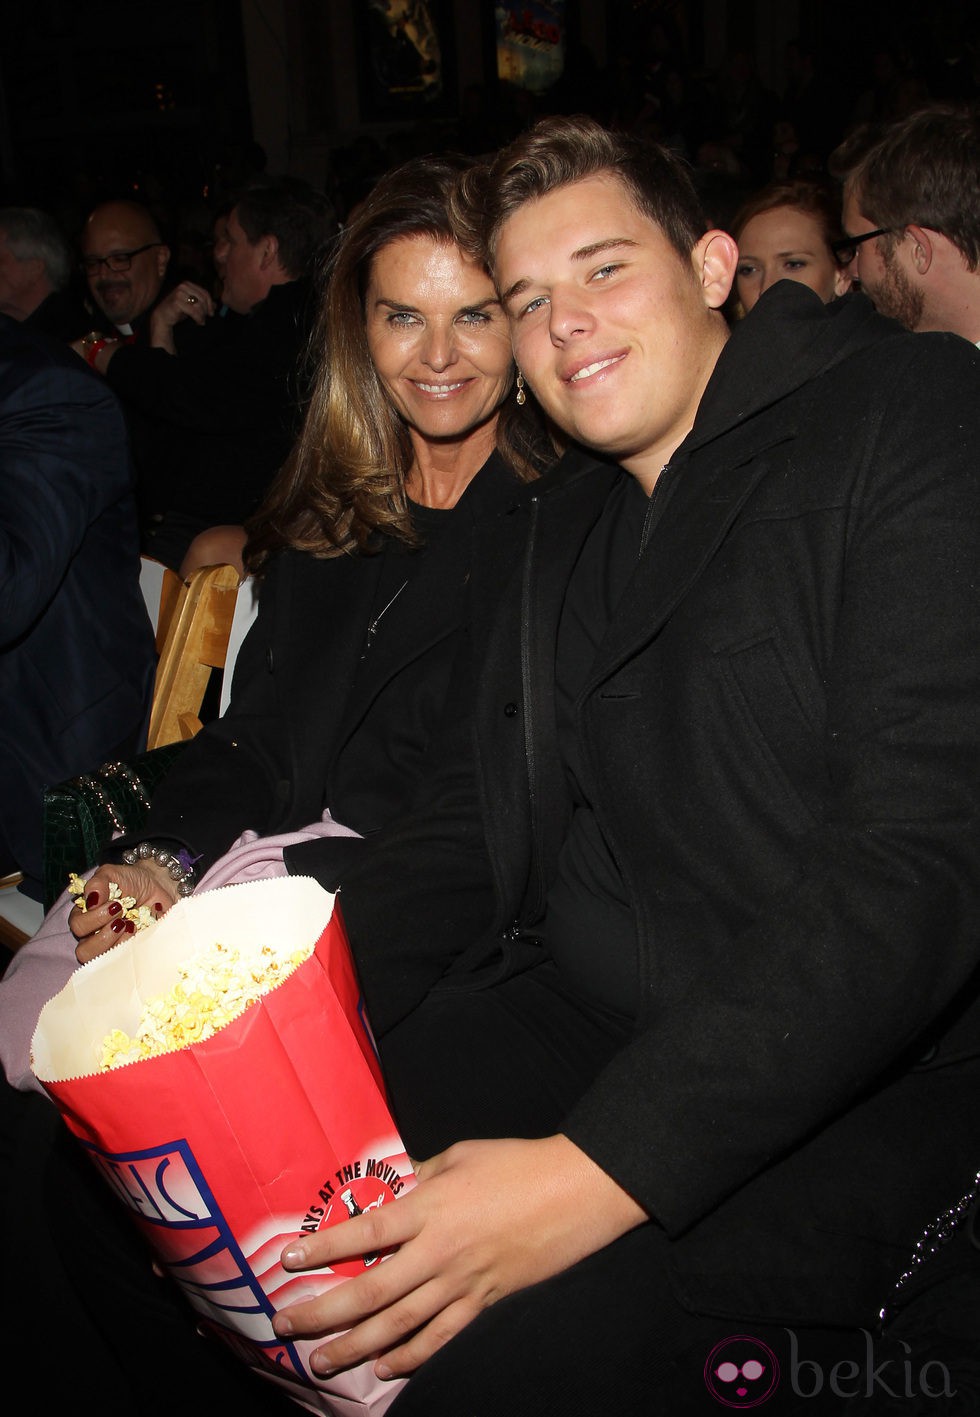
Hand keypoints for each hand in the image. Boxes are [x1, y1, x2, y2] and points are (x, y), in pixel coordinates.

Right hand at [68, 861, 179, 961]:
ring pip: (103, 960)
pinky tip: (141, 930)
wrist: (159, 886)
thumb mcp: (111, 874)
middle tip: (122, 919)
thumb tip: (91, 901)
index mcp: (85, 915)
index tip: (116, 905)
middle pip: (84, 952)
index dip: (94, 918)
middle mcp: (94, 935)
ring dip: (118, 943)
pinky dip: (134, 945)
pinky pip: (126, 960)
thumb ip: (97, 884)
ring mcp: (112, 946)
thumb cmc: (130, 880)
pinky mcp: (129, 952)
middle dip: (104, 936)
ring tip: (131, 925)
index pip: (77, 927)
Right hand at [149, 281, 214, 350]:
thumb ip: (202, 303)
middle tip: (206, 318)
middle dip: (206, 310)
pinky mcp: (177, 301)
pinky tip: (198, 322)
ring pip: (199, 305)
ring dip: (202, 315)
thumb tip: (215, 304)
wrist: (163, 316)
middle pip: (203, 298)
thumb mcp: (192, 305)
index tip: (211, 313)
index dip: (210, 303)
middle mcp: (183, 286)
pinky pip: (193, 311)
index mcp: (187, 284)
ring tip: (201, 321)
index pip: (204, 292)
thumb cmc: (178, 310)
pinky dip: (198, 318)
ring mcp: (179, 293)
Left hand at [272, 1134, 646, 1380]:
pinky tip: (385, 1368)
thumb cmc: (517, 1163)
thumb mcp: (461, 1155)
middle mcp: (439, 1251)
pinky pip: (442, 1337)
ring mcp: (462, 1282)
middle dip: (324, 1312)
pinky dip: (411, 1357)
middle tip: (286, 1325)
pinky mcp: (486, 1301)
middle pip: (371, 1291)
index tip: (288, 1259)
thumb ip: (422, 1176)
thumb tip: (394, 1188)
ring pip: (399, 1325)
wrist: (576, 1190)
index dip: (324, 1247)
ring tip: (321, 1361)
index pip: (364, 1232)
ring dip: (355, 1346)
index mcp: (430, 1207)